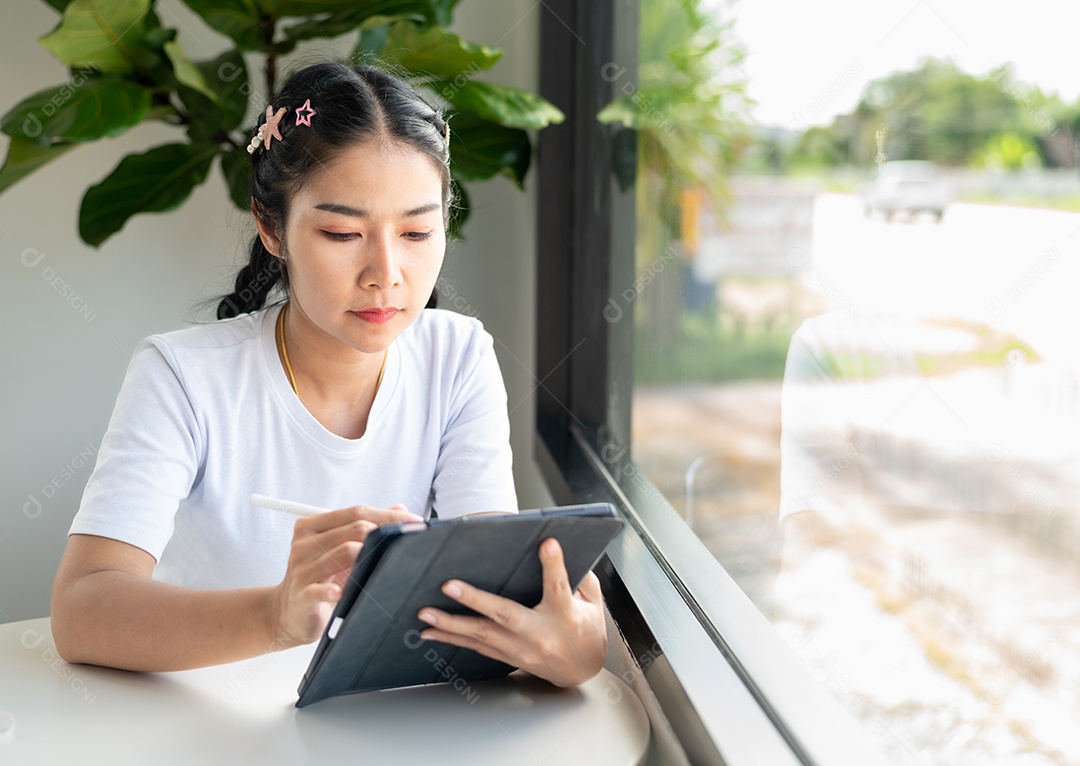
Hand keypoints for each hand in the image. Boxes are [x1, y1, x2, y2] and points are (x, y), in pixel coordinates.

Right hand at [268, 503, 421, 649]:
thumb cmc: (319, 578)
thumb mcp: (339, 549)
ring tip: (390, 563)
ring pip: (344, 553)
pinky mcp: (300, 595)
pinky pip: (320, 589)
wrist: (289, 612)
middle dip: (386, 533)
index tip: (414, 521)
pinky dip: (335, 589)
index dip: (387, 515)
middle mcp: (303, 543)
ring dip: (371, 557)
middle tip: (410, 541)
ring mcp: (300, 568)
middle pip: (353, 529)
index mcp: (311, 526)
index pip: (355, 512)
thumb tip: (399, 507)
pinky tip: (344, 592)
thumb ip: (365, 527)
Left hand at [416, 538, 606, 686]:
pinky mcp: (509, 657)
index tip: (547, 544)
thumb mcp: (592, 602)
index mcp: (566, 615)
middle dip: (474, 600)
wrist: (582, 672)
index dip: (554, 565)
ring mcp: (522, 649)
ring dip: (451, 624)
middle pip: (505, 615)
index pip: (559, 587)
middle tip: (449, 586)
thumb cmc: (587, 631)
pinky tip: (431, 633)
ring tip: (426, 613)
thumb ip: (578, 576)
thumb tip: (557, 548)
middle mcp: (540, 634)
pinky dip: (452, 639)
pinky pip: (477, 648)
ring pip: (482, 635)